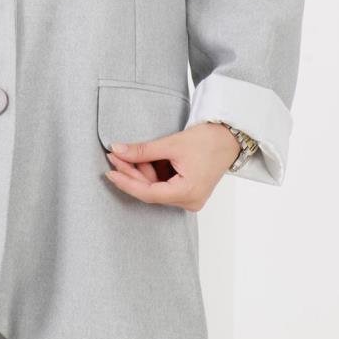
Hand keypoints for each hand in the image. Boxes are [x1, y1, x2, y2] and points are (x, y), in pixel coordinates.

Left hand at [104, 122, 242, 210]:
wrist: (229, 137)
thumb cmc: (207, 139)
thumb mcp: (171, 144)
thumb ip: (142, 150)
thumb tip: (117, 150)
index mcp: (188, 193)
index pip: (149, 193)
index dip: (127, 183)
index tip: (109, 172)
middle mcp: (189, 201)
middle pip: (151, 191)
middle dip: (132, 173)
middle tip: (114, 156)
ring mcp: (190, 197)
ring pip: (156, 188)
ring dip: (141, 171)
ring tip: (127, 153)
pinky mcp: (188, 190)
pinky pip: (164, 184)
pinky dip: (153, 172)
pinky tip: (143, 159)